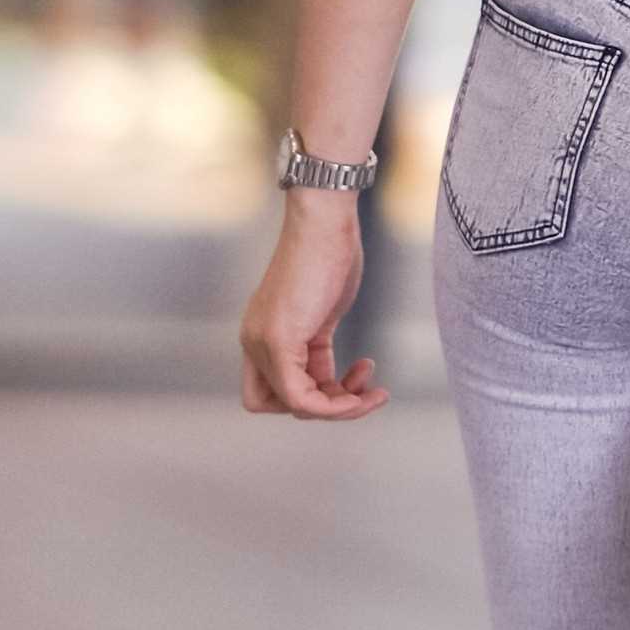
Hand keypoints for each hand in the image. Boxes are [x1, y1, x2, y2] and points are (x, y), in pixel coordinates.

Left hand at [239, 199, 390, 420]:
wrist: (324, 221)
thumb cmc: (327, 255)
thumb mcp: (320, 314)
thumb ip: (316, 347)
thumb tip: (329, 379)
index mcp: (261, 336)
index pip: (273, 394)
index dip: (309, 401)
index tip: (346, 383)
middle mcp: (255, 343)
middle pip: (281, 405)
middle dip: (326, 408)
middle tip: (362, 391)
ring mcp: (265, 342)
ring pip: (296, 406)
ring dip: (341, 409)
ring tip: (374, 393)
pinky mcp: (280, 339)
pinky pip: (302, 398)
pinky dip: (337, 405)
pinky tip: (366, 388)